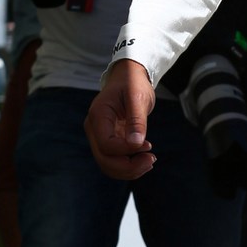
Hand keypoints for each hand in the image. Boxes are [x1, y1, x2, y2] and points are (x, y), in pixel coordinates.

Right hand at [84, 61, 156, 179]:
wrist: (128, 77)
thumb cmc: (132, 83)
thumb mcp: (138, 97)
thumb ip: (137, 120)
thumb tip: (136, 143)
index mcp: (98, 116)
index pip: (106, 145)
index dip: (127, 150)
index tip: (148, 145)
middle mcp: (94, 129)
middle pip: (104, 160)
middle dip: (128, 167)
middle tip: (152, 160)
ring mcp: (99, 136)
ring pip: (107, 165)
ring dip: (129, 170)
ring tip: (150, 160)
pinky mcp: (108, 141)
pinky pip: (114, 161)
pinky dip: (129, 166)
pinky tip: (145, 158)